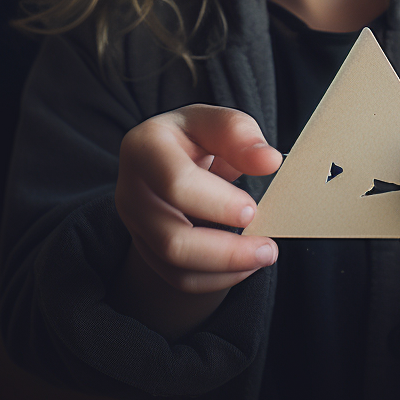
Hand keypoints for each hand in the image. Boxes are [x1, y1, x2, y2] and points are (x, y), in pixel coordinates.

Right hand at [115, 105, 282, 296]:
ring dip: (225, 268)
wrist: (173, 156)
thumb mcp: (218, 121)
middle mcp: (130, 189)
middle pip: (171, 238)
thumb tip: (269, 161)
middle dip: (225, 251)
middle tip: (268, 247)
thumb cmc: (198, 136)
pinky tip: (244, 265)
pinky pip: (178, 277)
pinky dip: (215, 278)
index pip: (176, 183)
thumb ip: (241, 135)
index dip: (217, 203)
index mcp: (144, 147)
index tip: (252, 210)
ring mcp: (134, 223)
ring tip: (263, 256)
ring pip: (174, 265)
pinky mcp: (145, 247)